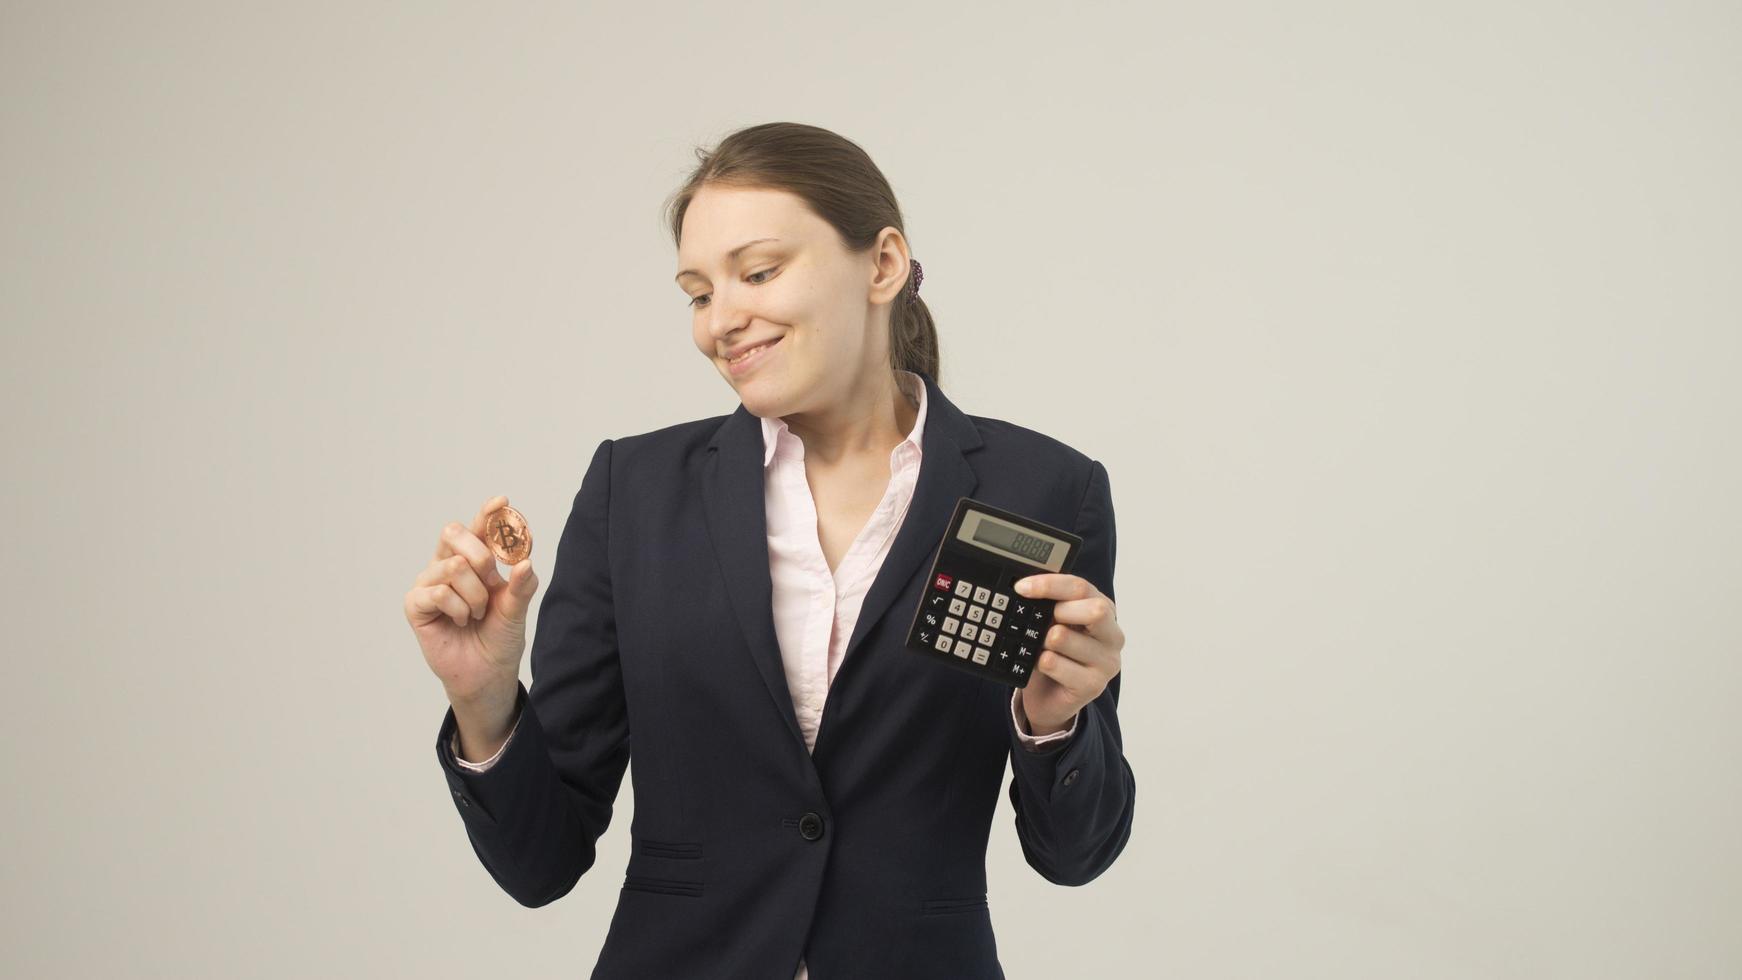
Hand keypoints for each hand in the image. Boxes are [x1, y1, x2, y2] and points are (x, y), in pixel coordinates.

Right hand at [404, 494, 539, 704]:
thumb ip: (521, 585)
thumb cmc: (499, 638)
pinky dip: (459, 608)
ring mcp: (429, 583)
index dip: (487, 513)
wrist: (487, 673)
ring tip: (477, 614)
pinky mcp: (416, 604)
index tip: (502, 501)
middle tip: (490, 579)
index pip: (478, 528)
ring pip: (453, 566)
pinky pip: (438, 591)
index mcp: (473, 560)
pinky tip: (461, 621)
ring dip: (475, 595)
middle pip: (453, 533)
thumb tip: (525, 562)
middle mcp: (447, 565)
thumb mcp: (516, 609)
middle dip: (480, 554)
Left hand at [1012, 573, 1123, 733]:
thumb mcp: (1054, 622)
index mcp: (1105, 611)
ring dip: (1041, 641)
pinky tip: (1042, 668)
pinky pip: (1053, 663)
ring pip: (1063, 637)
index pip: (1081, 588)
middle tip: (1041, 623)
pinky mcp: (1093, 685)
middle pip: (1093, 610)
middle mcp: (1113, 635)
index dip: (1049, 585)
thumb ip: (1050, 605)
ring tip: (1042, 649)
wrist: (1050, 697)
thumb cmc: (1055, 653)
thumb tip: (1024, 587)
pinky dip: (1039, 663)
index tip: (1021, 588)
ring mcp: (1107, 662)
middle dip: (1058, 612)